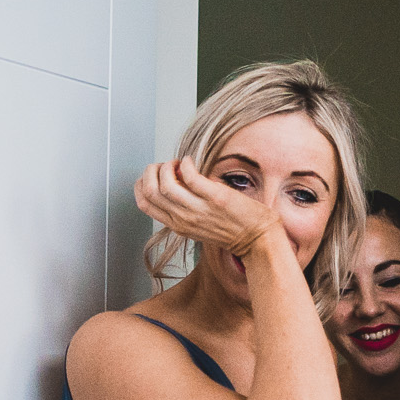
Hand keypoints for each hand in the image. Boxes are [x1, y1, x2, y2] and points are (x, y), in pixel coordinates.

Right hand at [134, 155, 279, 257]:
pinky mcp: (215, 198)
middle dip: (152, 171)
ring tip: (178, 163)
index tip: (154, 175)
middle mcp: (183, 219)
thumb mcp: (197, 224)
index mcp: (177, 225)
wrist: (257, 238)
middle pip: (150, 191)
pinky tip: (189, 161)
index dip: (142, 183)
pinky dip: (185, 163)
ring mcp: (198, 209)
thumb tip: (173, 180)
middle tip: (166, 165)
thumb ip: (183, 207)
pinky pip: (189, 176)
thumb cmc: (231, 228)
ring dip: (167, 166)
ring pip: (165, 184)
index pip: (143, 203)